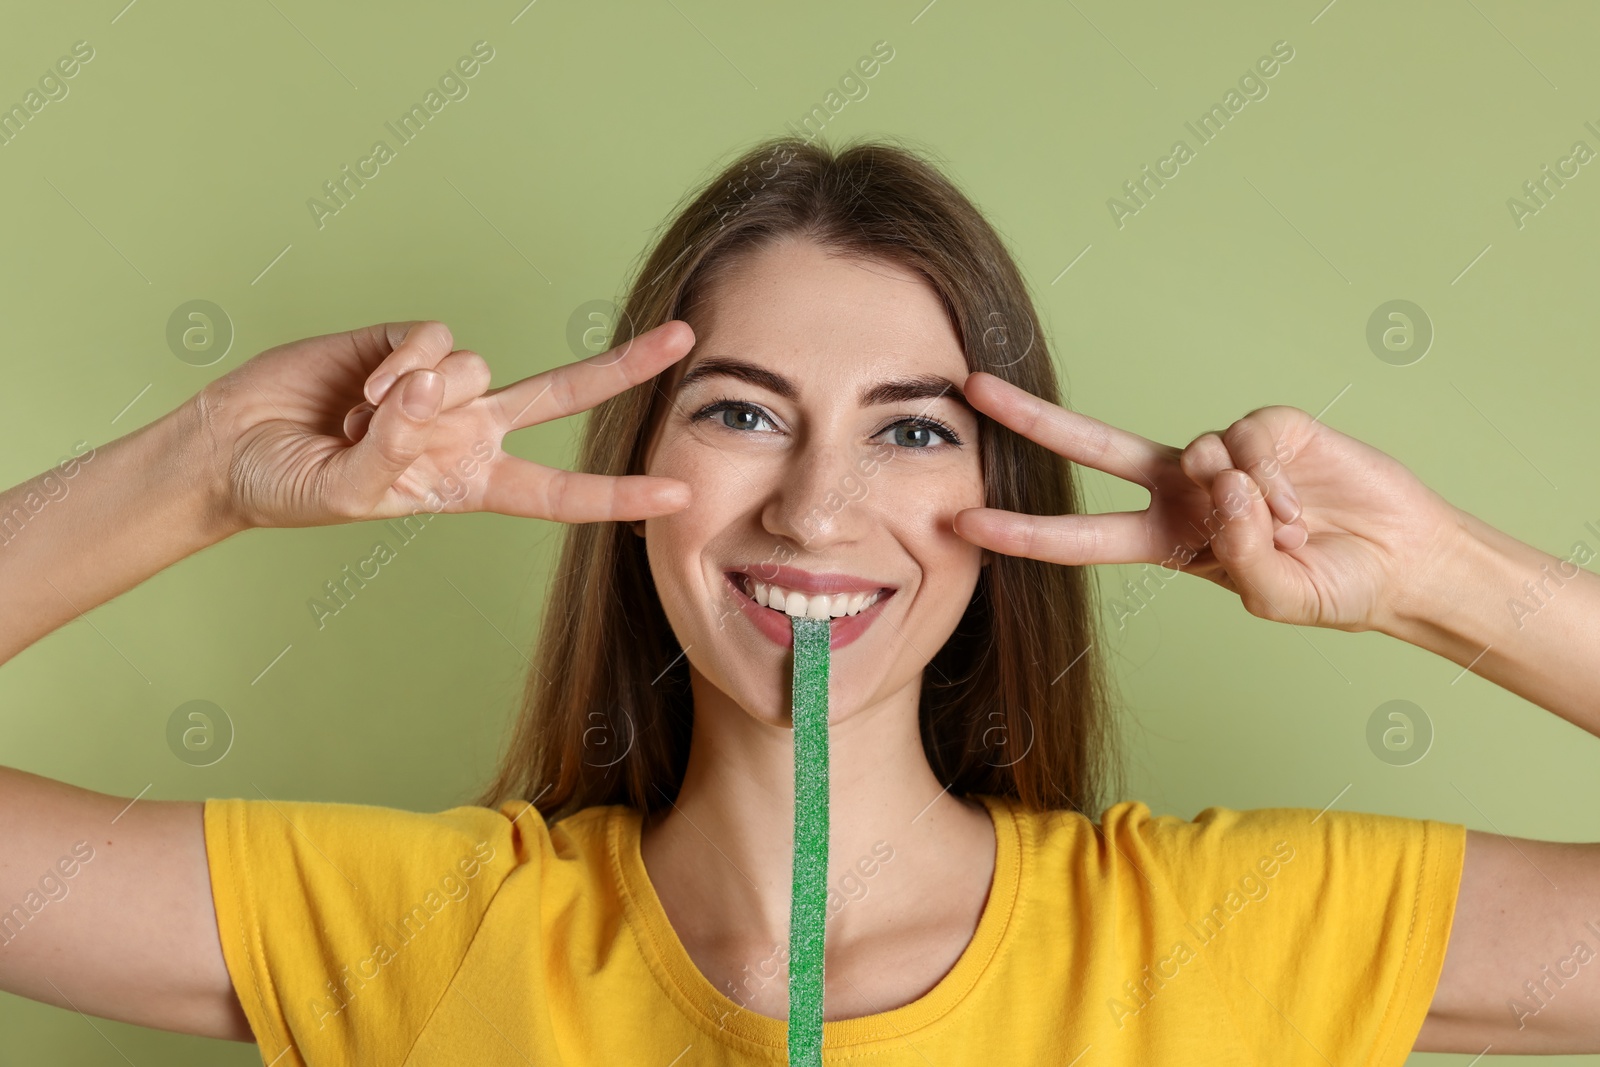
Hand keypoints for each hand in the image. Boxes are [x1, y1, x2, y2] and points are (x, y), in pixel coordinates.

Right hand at [194, 319, 693, 530]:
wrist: (233, 448)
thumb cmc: (293, 487)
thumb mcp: (350, 493)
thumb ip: (395, 449)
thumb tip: (430, 388)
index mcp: (471, 482)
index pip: (560, 492)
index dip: (620, 495)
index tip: (678, 494)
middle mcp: (470, 429)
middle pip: (563, 394)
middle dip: (623, 366)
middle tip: (686, 340)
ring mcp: (441, 384)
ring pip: (479, 365)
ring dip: (422, 393)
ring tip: (366, 421)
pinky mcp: (406, 342)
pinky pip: (435, 338)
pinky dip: (402, 362)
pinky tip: (362, 386)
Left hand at [950, 372, 1467, 632]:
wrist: (1400, 559)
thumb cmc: (1332, 587)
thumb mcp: (1278, 598)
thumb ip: (1240, 553)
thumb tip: (1218, 479)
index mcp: (1165, 541)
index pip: (1080, 535)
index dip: (1023, 532)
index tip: (962, 523)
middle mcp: (1180, 491)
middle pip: (1091, 448)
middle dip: (1031, 418)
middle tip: (972, 389)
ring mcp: (1220, 455)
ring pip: (1197, 456)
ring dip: (1248, 503)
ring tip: (1294, 530)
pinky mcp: (1264, 425)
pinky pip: (1247, 442)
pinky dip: (1276, 477)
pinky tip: (1304, 498)